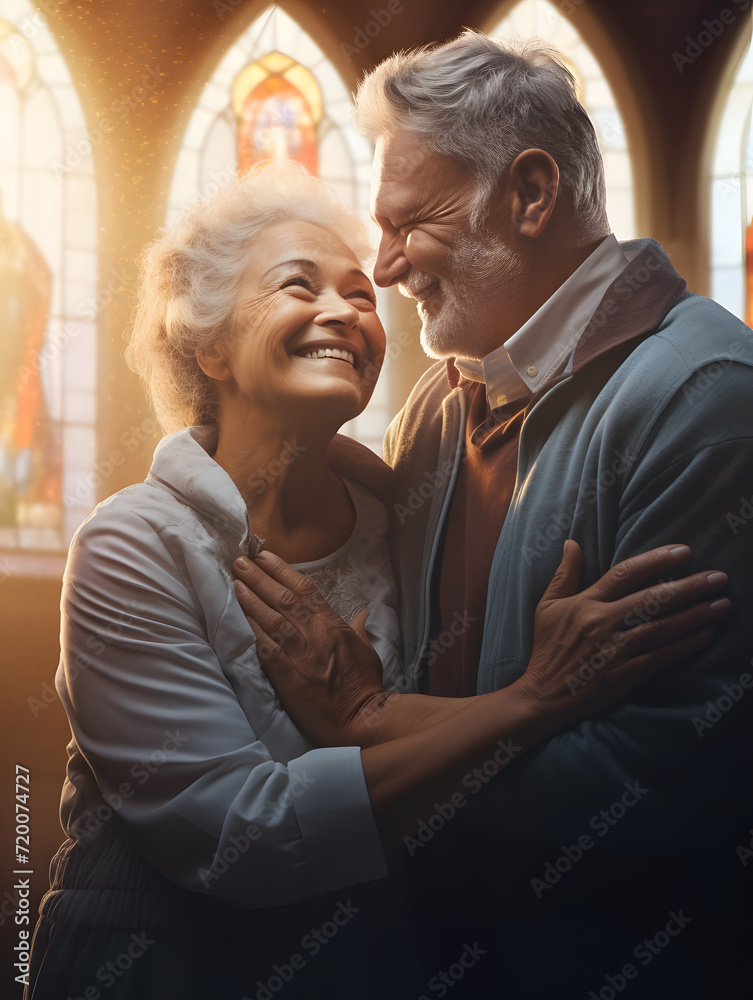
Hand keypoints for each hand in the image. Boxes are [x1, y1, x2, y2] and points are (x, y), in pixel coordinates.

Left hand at [233, 552, 387, 745]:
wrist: (362, 718)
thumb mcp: (366, 649)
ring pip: (272, 618)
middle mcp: (315, 633)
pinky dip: (251, 631)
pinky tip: (237, 618)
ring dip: (251, 598)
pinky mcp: (288, 676)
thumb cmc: (365, 684)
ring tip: (234, 581)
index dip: (282, 570)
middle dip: (259, 577)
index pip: (304, 589)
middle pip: (283, 598)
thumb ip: (358, 628)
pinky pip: (266, 649)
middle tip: (240, 561)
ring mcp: (301, 654)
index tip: (264, 556)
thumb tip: (362, 612)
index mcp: (332, 624)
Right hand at [512, 540, 730, 730]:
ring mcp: (614, 650)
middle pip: (652, 599)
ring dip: (695, 616)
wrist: (541, 696)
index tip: (684, 551)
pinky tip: (706, 636)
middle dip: (690, 587)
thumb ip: (564, 574)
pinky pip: (660, 657)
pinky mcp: (623, 675)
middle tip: (720, 578)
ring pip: (662, 627)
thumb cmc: (546, 649)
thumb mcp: (547, 606)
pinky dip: (684, 646)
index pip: (625, 573)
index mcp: (586, 603)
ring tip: (723, 605)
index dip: (656, 560)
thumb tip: (572, 542)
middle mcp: (602, 623)